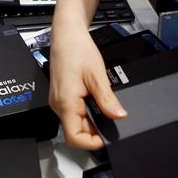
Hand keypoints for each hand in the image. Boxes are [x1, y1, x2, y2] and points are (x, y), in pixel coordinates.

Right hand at [49, 26, 126, 149]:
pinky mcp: (60, 96)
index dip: (91, 143)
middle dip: (94, 130)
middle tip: (110, 117)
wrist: (67, 35)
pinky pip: (72, 112)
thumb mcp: (97, 76)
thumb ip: (107, 100)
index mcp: (65, 103)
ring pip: (75, 122)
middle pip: (75, 131)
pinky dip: (86, 111)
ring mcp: (58, 101)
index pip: (74, 138)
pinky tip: (94, 99)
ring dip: (91, 120)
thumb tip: (119, 116)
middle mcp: (58, 105)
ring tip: (103, 105)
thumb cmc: (77, 50)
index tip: (106, 138)